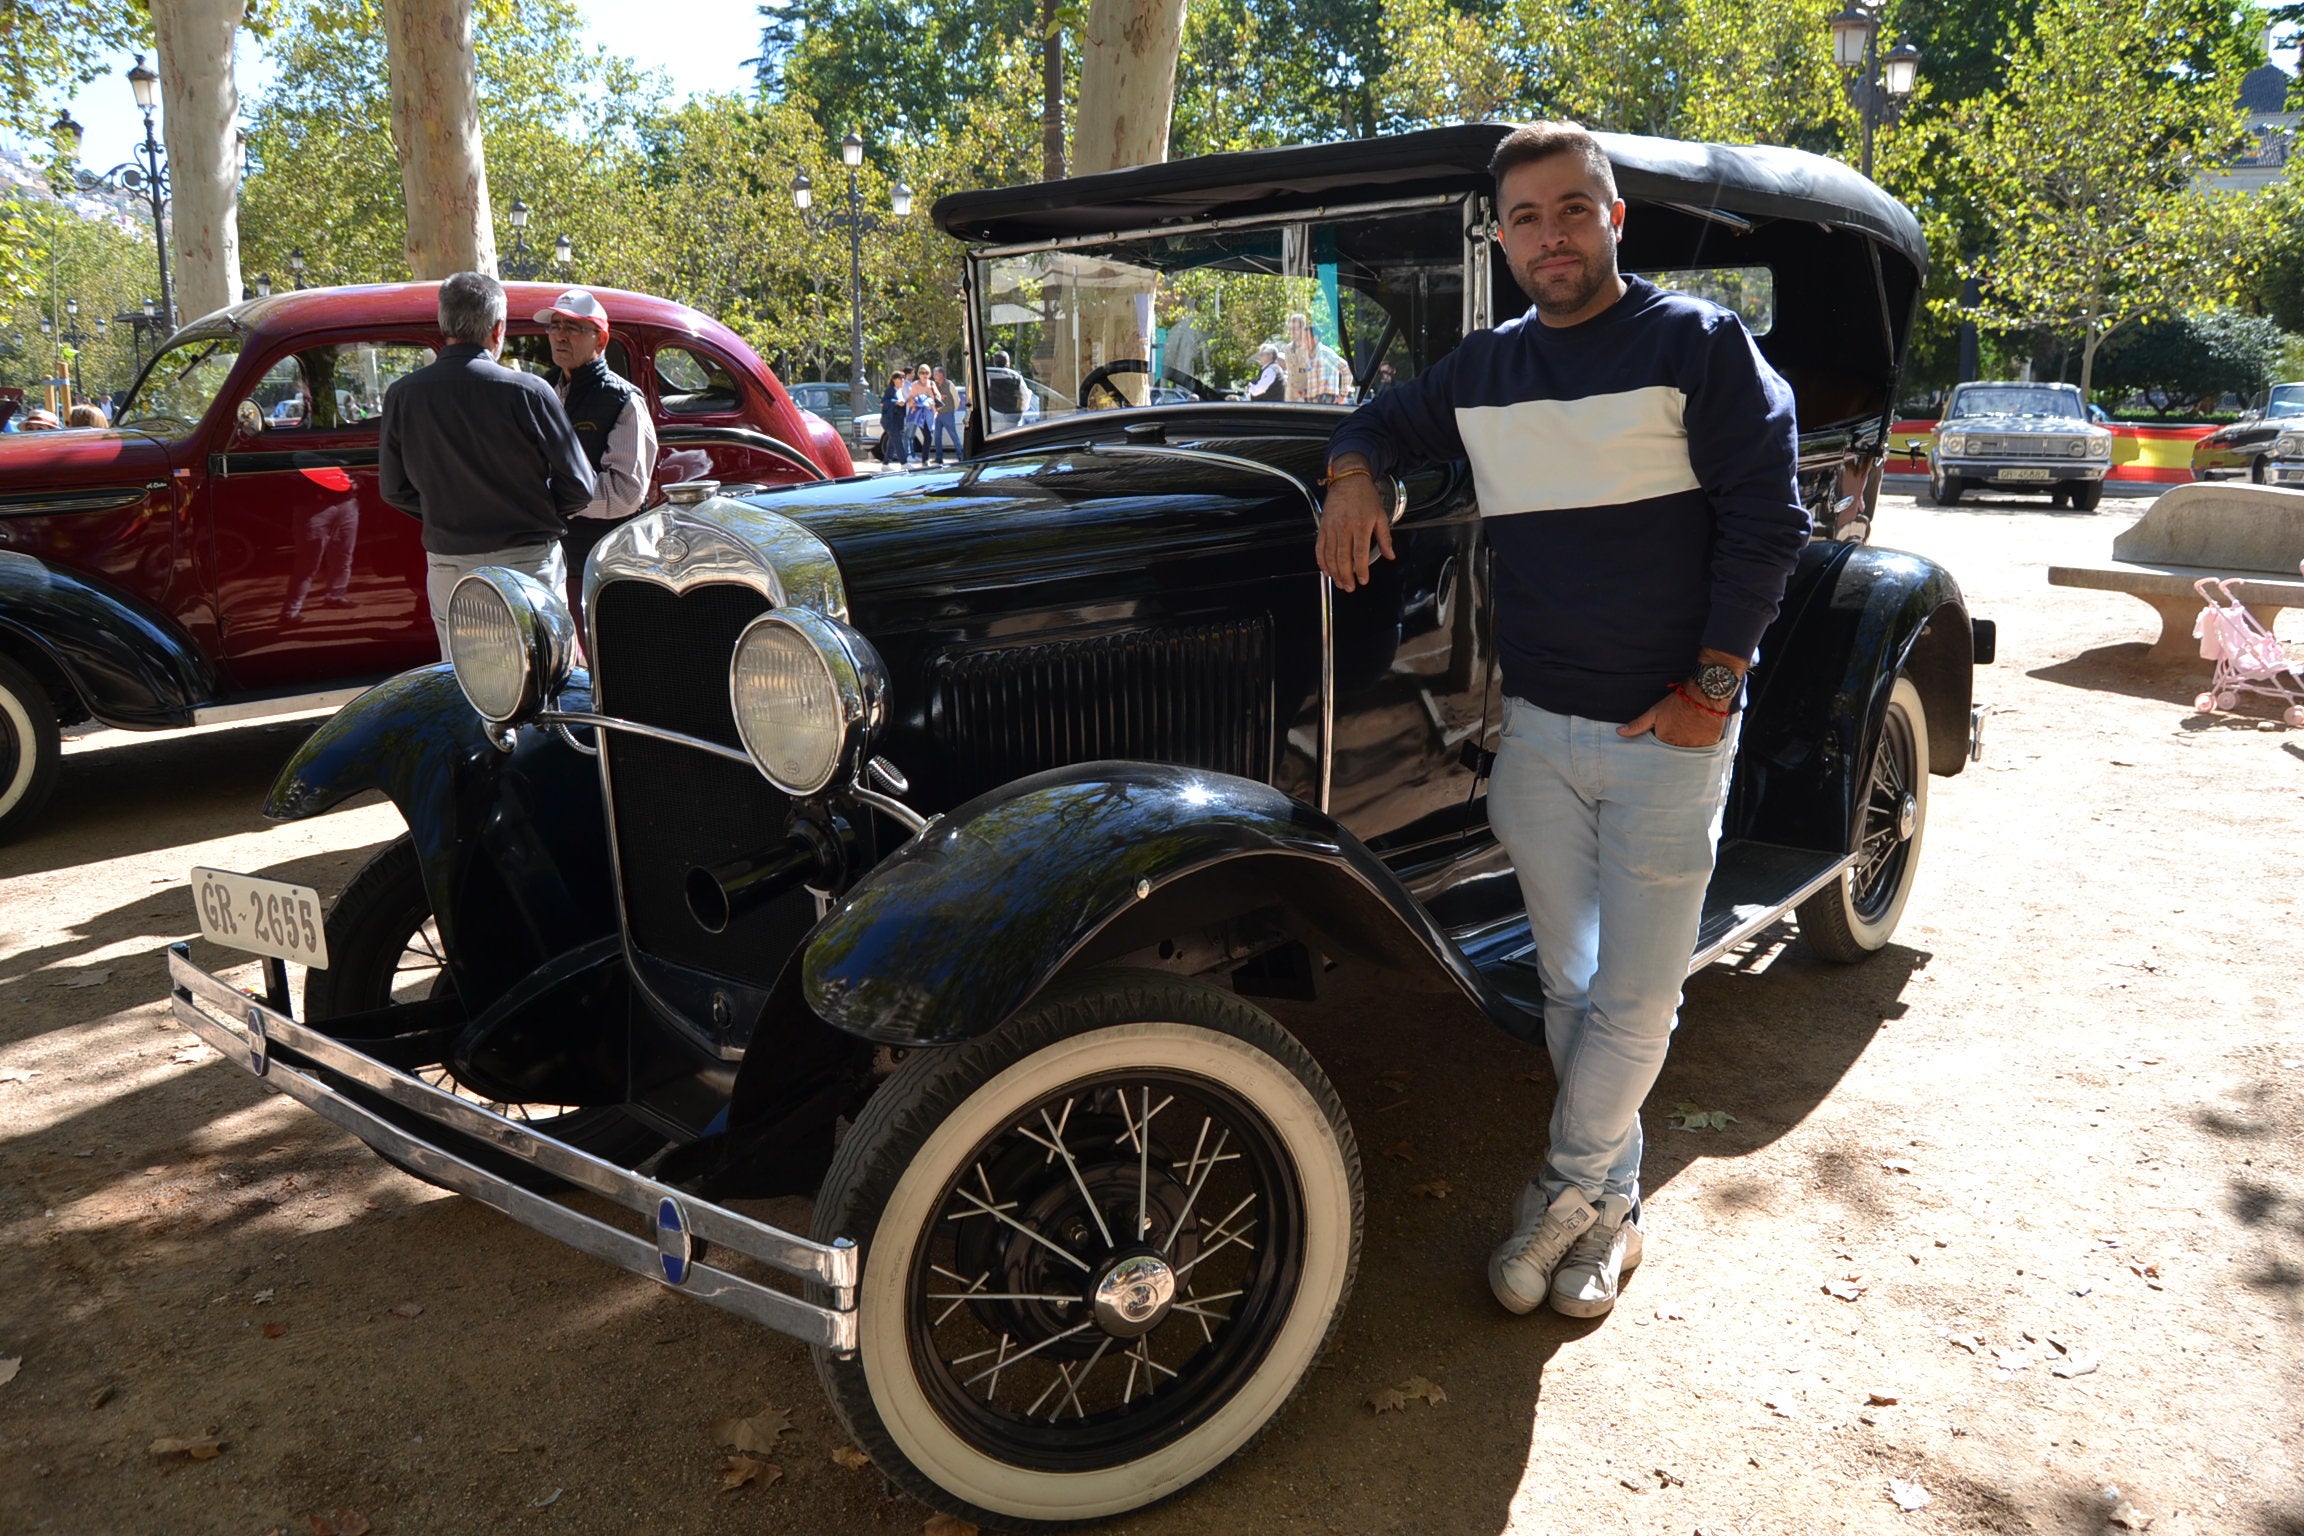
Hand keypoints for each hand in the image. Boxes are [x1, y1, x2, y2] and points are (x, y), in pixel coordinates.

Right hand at [1316, 469, 1393, 590]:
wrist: (1349, 479)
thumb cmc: (1366, 496)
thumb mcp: (1380, 516)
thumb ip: (1385, 538)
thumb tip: (1390, 556)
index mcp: (1361, 526)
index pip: (1360, 553)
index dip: (1361, 570)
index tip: (1363, 580)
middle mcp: (1345, 528)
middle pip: (1343, 558)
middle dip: (1346, 576)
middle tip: (1349, 587)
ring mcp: (1332, 527)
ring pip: (1330, 555)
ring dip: (1334, 572)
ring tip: (1339, 582)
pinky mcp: (1323, 526)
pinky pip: (1320, 547)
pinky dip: (1321, 561)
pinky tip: (1326, 570)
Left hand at [1617, 686, 1727, 747]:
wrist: (1706, 694)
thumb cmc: (1679, 702)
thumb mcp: (1655, 713)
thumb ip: (1638, 725)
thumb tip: (1620, 732)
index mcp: (1665, 742)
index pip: (1658, 754)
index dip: (1659, 750)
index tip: (1661, 744)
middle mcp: (1680, 748)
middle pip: (1672, 756)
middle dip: (1671, 752)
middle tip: (1674, 741)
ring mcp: (1695, 748)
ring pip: (1687, 756)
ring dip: (1684, 751)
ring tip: (1686, 740)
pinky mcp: (1709, 746)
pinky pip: (1702, 754)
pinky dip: (1699, 749)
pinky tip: (1697, 741)